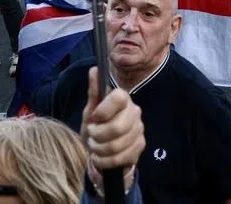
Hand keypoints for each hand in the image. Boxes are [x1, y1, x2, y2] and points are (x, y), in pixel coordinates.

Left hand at [82, 67, 142, 190]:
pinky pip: (121, 158)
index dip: (104, 110)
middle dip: (98, 136)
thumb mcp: (90, 110)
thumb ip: (93, 92)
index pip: (119, 97)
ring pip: (117, 145)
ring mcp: (139, 130)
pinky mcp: (140, 146)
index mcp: (123, 99)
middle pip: (117, 127)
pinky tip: (101, 157)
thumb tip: (94, 69)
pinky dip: (105, 161)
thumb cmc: (96, 126)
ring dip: (99, 150)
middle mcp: (135, 112)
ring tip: (95, 147)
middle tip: (92, 135)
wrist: (101, 150)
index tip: (95, 117)